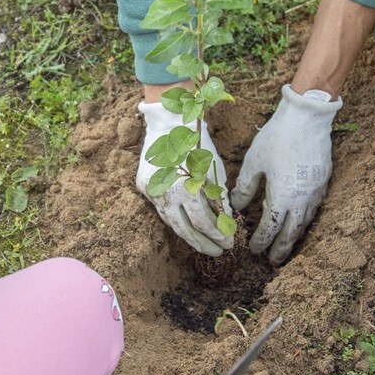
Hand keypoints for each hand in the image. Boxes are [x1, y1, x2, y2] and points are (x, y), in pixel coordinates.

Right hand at [137, 101, 233, 256]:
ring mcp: (152, 191)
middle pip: (185, 229)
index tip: (230, 242)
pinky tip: (188, 229)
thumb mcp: (213, 169)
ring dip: (190, 237)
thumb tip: (225, 221)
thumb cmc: (196, 143)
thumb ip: (218, 197)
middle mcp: (165, 193)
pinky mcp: (144, 187)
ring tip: (205, 246)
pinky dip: (177, 221)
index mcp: (184, 187)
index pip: (202, 221)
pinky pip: (162, 211)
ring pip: (171, 223)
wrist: (167, 121)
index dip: (217, 234)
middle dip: (204, 243)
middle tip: (219, 253)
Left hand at [232, 84, 341, 264]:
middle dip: (280, 250)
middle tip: (272, 262)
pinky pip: (315, 209)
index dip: (260, 241)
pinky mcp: (324, 182)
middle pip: (291, 233)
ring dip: (294, 237)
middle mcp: (302, 200)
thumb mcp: (254, 161)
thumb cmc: (278, 137)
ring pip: (305, 223)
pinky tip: (300, 220)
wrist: (308, 118)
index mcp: (282, 197)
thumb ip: (245, 187)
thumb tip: (237, 205)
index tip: (252, 250)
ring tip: (286, 246)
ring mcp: (316, 192)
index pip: (270, 228)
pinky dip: (306, 220)